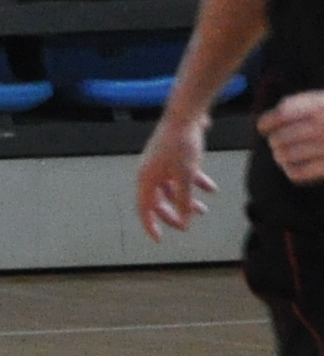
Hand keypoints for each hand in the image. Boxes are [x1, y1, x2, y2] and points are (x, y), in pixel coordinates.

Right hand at [139, 113, 218, 234]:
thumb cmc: (181, 144)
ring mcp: (161, 165)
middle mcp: (150, 173)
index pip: (144, 209)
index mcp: (146, 179)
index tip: (159, 239)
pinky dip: (195, 184)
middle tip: (187, 226)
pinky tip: (211, 188)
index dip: (151, 225)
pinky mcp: (173, 156)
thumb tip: (185, 222)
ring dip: (187, 200)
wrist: (185, 115)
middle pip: (159, 201)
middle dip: (174, 214)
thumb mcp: (185, 176)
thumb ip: (185, 200)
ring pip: (172, 189)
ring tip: (204, 209)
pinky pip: (182, 176)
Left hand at [266, 90, 323, 184]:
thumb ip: (297, 105)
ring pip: (286, 156)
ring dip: (280, 156)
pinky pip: (298, 173)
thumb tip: (267, 120)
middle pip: (280, 138)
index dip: (266, 123)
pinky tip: (292, 166)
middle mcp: (322, 126)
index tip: (263, 128)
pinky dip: (290, 170)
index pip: (281, 115)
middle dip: (275, 141)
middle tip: (276, 142)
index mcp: (319, 107)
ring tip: (282, 154)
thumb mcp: (322, 101)